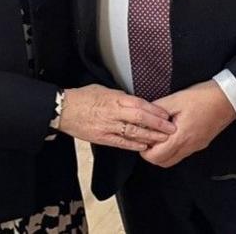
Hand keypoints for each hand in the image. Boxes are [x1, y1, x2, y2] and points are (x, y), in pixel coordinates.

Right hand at [56, 85, 175, 151]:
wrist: (64, 109)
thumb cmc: (83, 97)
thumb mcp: (104, 89)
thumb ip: (120, 96)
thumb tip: (133, 100)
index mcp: (115, 99)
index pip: (140, 104)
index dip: (155, 111)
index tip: (166, 114)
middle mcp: (113, 113)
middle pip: (140, 119)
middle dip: (157, 125)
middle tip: (171, 129)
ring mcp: (108, 126)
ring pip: (133, 132)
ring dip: (150, 136)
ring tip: (162, 139)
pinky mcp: (102, 138)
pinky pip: (121, 142)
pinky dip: (133, 145)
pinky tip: (144, 146)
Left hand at [140, 81, 235, 167]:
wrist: (228, 98)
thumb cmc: (204, 97)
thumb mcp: (176, 99)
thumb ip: (158, 109)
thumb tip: (144, 115)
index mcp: (181, 136)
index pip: (156, 156)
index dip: (145, 149)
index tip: (143, 136)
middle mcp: (189, 146)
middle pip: (163, 162)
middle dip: (152, 153)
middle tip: (149, 137)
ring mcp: (196, 146)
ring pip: (173, 159)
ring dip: (163, 151)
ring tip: (160, 134)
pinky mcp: (201, 143)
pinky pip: (183, 153)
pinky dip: (173, 148)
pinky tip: (173, 133)